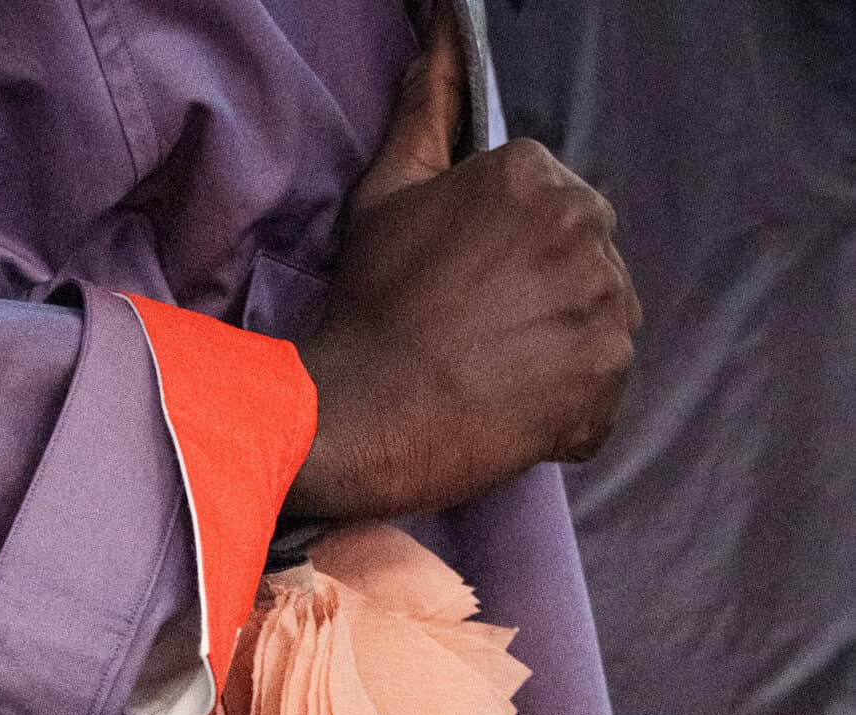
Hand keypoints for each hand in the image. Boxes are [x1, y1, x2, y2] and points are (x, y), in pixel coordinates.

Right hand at [287, 7, 641, 522]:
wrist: (365, 416)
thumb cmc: (371, 308)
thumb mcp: (386, 194)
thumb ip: (427, 111)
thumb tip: (441, 38)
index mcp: (536, 175)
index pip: (553, 205)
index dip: (513, 254)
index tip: (474, 290)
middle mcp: (584, 227)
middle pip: (586, 258)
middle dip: (547, 294)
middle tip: (486, 337)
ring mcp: (604, 304)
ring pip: (600, 320)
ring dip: (562, 348)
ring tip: (500, 377)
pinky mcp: (609, 376)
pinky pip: (605, 391)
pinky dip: (571, 408)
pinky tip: (516, 412)